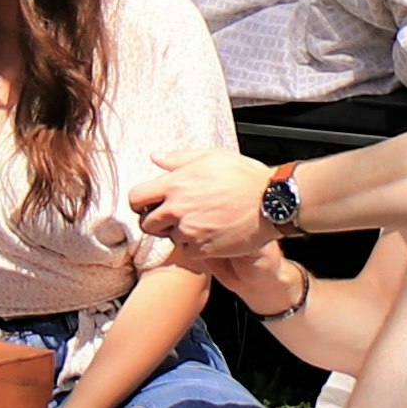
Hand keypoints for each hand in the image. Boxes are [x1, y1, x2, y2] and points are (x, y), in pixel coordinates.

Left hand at [129, 146, 276, 265]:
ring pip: (168, 238)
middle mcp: (177, 209)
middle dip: (156, 219)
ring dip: (177, 232)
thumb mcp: (211, 156)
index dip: (140, 202)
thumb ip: (178, 159)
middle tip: (172, 215)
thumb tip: (155, 158)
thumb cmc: (244, 176)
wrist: (271, 202)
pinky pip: (187, 251)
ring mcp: (189, 231)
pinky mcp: (203, 249)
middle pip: (147, 223)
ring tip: (197, 221)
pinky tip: (208, 232)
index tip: (149, 203)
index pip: (136, 197)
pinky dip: (194, 245)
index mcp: (175, 184)